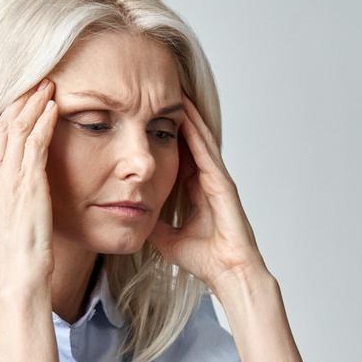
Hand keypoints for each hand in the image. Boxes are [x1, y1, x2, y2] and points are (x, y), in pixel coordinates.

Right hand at [0, 79, 59, 295]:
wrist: (19, 274)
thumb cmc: (19, 254)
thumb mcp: (6, 219)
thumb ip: (7, 196)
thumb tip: (19, 184)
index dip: (6, 115)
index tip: (20, 99)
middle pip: (1, 127)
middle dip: (19, 101)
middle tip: (36, 81)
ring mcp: (4, 180)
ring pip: (17, 129)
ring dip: (33, 104)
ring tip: (48, 86)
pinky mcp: (25, 184)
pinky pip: (34, 143)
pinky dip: (44, 122)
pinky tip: (55, 108)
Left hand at [149, 95, 267, 292]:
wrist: (228, 273)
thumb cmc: (206, 260)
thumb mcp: (167, 238)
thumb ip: (154, 225)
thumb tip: (133, 217)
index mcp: (196, 190)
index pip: (178, 153)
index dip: (164, 133)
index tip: (148, 113)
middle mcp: (207, 180)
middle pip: (189, 139)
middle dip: (176, 116)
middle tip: (160, 89)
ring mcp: (217, 179)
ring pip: (200, 138)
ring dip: (187, 114)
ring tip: (173, 89)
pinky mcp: (223, 183)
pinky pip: (206, 150)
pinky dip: (196, 130)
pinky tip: (185, 112)